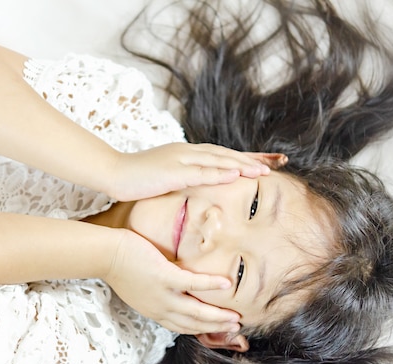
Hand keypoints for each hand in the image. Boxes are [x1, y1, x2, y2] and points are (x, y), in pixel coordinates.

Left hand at [104, 229, 240, 333]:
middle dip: (216, 327)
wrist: (105, 255)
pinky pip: (193, 283)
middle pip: (193, 323)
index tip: (219, 330)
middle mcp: (159, 308)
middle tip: (236, 327)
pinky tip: (227, 283)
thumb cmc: (120, 265)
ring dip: (218, 316)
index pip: (182, 327)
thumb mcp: (140, 288)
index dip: (203, 330)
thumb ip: (157, 292)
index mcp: (154, 311)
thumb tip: (172, 288)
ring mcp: (162, 294)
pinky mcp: (164, 276)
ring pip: (196, 311)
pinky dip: (211, 285)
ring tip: (236, 316)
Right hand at [106, 142, 286, 200]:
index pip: (224, 155)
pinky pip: (199, 172)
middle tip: (280, 162)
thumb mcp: (167, 175)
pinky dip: (219, 173)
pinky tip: (236, 176)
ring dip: (243, 165)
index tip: (271, 163)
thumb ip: (185, 177)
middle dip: (255, 158)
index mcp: (189, 154)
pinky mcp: (171, 171)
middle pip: (228, 154)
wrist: (112, 172)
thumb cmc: (138, 177)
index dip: (249, 158)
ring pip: (218, 160)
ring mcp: (180, 160)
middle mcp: (188, 152)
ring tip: (265, 171)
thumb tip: (201, 183)